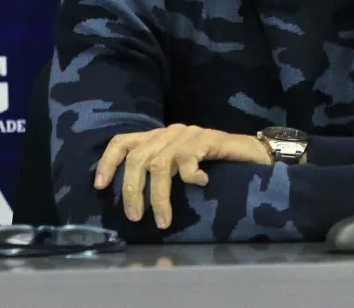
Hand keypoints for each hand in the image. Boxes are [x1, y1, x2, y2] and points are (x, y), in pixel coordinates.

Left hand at [93, 124, 270, 228]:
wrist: (253, 154)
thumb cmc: (215, 166)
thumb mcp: (180, 168)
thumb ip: (160, 173)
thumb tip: (132, 199)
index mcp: (159, 137)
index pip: (123, 141)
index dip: (107, 162)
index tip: (100, 187)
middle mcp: (170, 132)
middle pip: (138, 158)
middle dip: (131, 191)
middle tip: (135, 218)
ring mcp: (189, 135)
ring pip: (160, 165)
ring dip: (158, 197)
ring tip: (163, 220)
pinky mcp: (208, 139)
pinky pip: (188, 160)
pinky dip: (190, 177)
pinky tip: (201, 185)